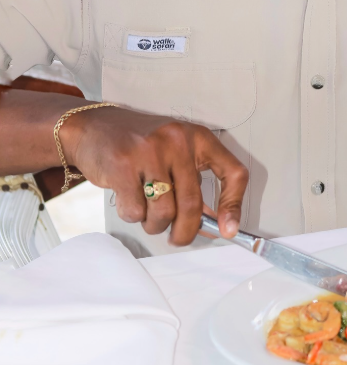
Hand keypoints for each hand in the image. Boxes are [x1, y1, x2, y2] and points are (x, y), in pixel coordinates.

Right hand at [61, 106, 247, 245]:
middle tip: (178, 238)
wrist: (95, 127)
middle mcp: (178, 141)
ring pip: (163, 213)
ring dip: (155, 224)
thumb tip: (213, 224)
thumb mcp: (176, 154)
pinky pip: (135, 211)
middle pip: (192, 204)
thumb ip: (194, 184)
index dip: (233, 205)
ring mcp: (150, 151)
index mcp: (198, 137)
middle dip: (185, 232)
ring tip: (147, 211)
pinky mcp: (123, 165)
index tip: (228, 229)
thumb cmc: (140, 145)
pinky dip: (133, 215)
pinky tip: (128, 198)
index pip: (233, 172)